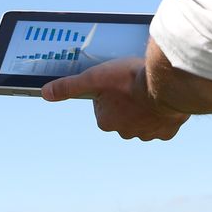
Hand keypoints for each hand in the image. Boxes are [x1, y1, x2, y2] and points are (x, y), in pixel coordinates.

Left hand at [41, 57, 188, 140]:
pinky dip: (162, 113)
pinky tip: (162, 100)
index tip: (118, 81)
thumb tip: (45, 93)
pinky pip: (163, 124)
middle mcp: (125, 132)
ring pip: (144, 119)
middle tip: (133, 84)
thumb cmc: (128, 79)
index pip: (103, 106)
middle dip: (127, 101)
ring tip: (148, 90)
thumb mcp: (94, 77)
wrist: (165, 85)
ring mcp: (147, 134)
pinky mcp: (166, 132)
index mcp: (106, 121)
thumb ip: (69, 86)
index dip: (109, 91)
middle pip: (123, 114)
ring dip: (145, 107)